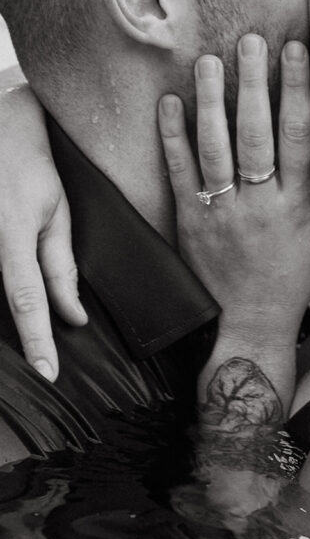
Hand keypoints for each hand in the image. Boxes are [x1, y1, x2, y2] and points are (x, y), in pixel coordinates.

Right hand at [0, 74, 86, 379]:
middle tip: (41, 364)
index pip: (26, 299)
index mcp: (11, 232)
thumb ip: (60, 266)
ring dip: (8, 315)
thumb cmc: (32, 165)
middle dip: (20, 334)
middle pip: (1, 298)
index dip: (37, 339)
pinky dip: (0, 292)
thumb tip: (73, 316)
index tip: (48, 373)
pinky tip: (16, 311)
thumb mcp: (57, 210)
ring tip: (35, 341)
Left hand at [158, 36, 309, 336]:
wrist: (250, 324)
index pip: (299, 136)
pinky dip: (173, 137)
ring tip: (207, 61)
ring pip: (215, 149)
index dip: (298, 90)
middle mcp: (261, 205)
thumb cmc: (295, 276)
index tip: (296, 51)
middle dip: (254, 84)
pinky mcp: (190, 222)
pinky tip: (171, 103)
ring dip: (211, 101)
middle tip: (250, 42)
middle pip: (256, 135)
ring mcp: (222, 213)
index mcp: (299, 205)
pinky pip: (180, 173)